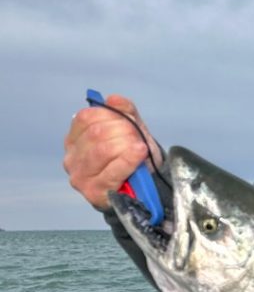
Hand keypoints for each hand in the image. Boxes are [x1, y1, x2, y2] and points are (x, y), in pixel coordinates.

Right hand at [63, 94, 160, 210]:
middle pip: (96, 134)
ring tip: (141, 146)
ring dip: (126, 145)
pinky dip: (128, 160)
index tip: (129, 121)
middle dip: (122, 131)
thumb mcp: (131, 132)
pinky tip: (139, 153)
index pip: (86, 118)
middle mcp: (71, 158)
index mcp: (75, 139)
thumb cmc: (132, 161)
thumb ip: (125, 112)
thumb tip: (114, 99)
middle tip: (139, 136)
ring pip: (102, 150)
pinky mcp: (93, 192)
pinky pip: (112, 171)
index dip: (110, 115)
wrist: (143, 192)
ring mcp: (80, 176)